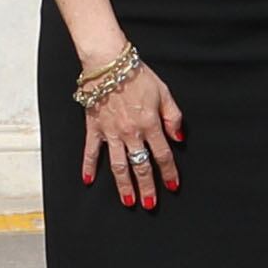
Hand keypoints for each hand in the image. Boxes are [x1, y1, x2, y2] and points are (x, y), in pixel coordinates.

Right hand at [80, 51, 183, 206]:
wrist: (109, 63)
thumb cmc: (137, 75)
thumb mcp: (164, 92)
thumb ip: (173, 116)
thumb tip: (179, 137)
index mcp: (150, 124)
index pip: (163, 155)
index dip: (169, 172)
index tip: (172, 186)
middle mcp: (131, 132)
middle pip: (141, 165)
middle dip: (147, 187)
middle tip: (150, 204)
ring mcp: (111, 132)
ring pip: (118, 165)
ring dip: (123, 185)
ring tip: (128, 201)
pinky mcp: (94, 128)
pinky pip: (91, 151)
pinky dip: (88, 166)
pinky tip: (88, 180)